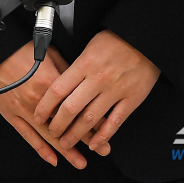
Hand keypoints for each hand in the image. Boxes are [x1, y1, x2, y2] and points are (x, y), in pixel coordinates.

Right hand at [0, 42, 97, 167]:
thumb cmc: (22, 48)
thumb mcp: (50, 53)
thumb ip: (66, 71)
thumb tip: (81, 84)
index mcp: (51, 83)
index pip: (78, 107)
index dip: (93, 119)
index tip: (106, 129)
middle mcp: (39, 101)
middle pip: (67, 124)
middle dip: (86, 138)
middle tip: (102, 148)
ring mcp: (24, 110)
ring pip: (50, 136)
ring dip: (67, 151)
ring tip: (81, 162)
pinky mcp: (11, 115)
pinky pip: (28, 136)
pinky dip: (41, 149)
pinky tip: (53, 159)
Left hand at [33, 30, 159, 153]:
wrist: (145, 38)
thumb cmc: (117, 40)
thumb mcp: (90, 46)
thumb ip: (77, 66)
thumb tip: (61, 84)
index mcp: (85, 64)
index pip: (58, 90)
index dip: (45, 106)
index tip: (38, 115)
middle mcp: (97, 79)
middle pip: (70, 108)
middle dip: (57, 125)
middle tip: (51, 133)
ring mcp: (115, 90)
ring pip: (90, 119)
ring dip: (76, 135)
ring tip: (67, 143)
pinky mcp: (131, 99)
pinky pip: (114, 123)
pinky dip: (103, 137)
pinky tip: (94, 144)